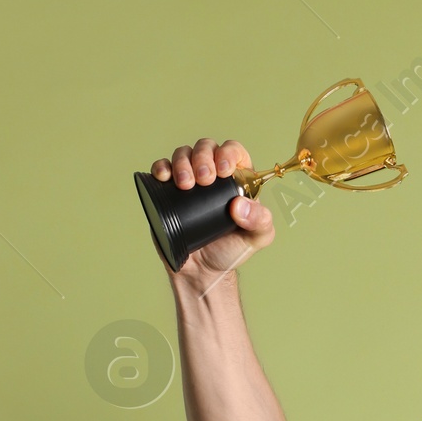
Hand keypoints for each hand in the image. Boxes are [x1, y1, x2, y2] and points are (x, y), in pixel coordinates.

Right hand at [148, 138, 274, 287]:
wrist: (201, 273)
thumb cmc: (230, 252)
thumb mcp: (256, 239)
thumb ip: (260, 221)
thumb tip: (239, 205)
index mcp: (236, 179)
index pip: (232, 151)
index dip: (227, 153)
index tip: (223, 170)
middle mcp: (212, 176)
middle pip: (205, 147)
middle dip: (203, 157)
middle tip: (204, 179)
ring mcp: (189, 182)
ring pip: (183, 154)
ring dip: (182, 162)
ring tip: (185, 184)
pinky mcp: (167, 192)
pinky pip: (161, 169)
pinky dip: (160, 168)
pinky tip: (163, 177)